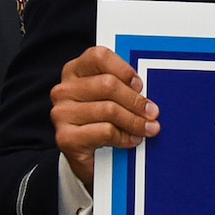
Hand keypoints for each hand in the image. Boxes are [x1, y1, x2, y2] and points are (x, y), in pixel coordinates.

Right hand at [52, 46, 159, 187]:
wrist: (88, 159)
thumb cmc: (103, 121)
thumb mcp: (113, 99)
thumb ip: (124, 88)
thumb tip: (148, 93)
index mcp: (75, 71)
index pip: (99, 56)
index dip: (123, 69)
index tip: (139, 85)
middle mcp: (64, 90)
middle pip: (108, 84)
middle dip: (136, 100)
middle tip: (153, 112)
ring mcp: (61, 113)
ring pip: (109, 109)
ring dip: (135, 121)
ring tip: (147, 129)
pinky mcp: (65, 137)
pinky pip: (105, 131)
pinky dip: (124, 137)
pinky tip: (131, 140)